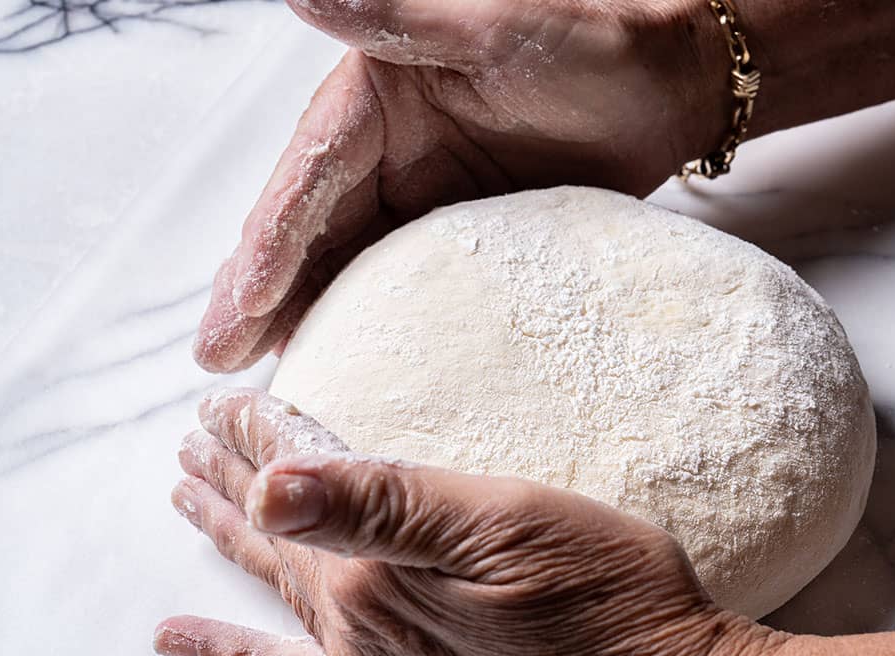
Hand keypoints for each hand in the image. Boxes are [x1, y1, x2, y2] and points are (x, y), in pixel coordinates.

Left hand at [155, 389, 783, 655]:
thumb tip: (274, 483)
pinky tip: (187, 644)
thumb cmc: (617, 605)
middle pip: (278, 535)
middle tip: (191, 442)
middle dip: (231, 479)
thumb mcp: (511, 525)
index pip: (300, 483)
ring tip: (188, 503)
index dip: (261, 435)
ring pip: (279, 594)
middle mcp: (363, 633)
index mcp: (382, 573)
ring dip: (230, 544)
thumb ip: (385, 505)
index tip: (226, 399)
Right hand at [193, 0, 726, 371]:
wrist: (671, 76)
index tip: (232, 315)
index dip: (265, 249)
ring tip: (270, 380)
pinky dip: (375, 321)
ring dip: (306, 316)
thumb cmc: (591, 33)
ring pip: (347, 263)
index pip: (306, 179)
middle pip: (310, 232)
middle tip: (223, 365)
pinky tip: (354, 362)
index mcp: (374, 99)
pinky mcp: (462, 233)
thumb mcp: (495, 26)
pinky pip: (407, 282)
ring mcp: (421, 195)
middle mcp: (383, 149)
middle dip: (263, 297)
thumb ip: (399, 18)